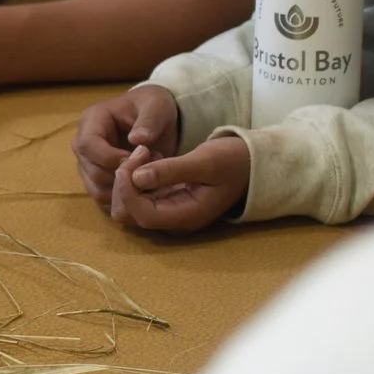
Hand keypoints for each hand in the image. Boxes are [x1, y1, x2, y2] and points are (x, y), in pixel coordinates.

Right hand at [71, 84, 181, 205]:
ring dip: (125, 190)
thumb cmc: (152, 107)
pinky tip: (144, 188)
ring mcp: (88, 164)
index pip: (87, 145)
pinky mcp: (97, 180)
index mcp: (91, 121)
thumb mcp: (157, 106)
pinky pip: (104, 199)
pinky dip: (125, 200)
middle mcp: (82, 144)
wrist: (153, 117)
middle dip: (122, 176)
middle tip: (150, 170)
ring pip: (97, 189)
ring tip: (148, 176)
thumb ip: (150, 121)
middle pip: (92, 171)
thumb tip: (137, 140)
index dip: (110, 157)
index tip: (139, 159)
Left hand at [109, 134, 248, 232]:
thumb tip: (136, 178)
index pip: (142, 215)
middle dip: (124, 185)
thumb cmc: (232, 160)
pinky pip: (137, 195)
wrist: (249, 162)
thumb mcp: (205, 161)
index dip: (127, 191)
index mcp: (187, 216)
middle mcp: (174, 220)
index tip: (129, 162)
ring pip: (129, 205)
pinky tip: (149, 158)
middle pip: (129, 215)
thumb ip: (172, 171)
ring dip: (128, 180)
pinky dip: (134, 177)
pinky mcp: (164, 200)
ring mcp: (168, 211)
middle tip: (139, 153)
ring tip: (145, 153)